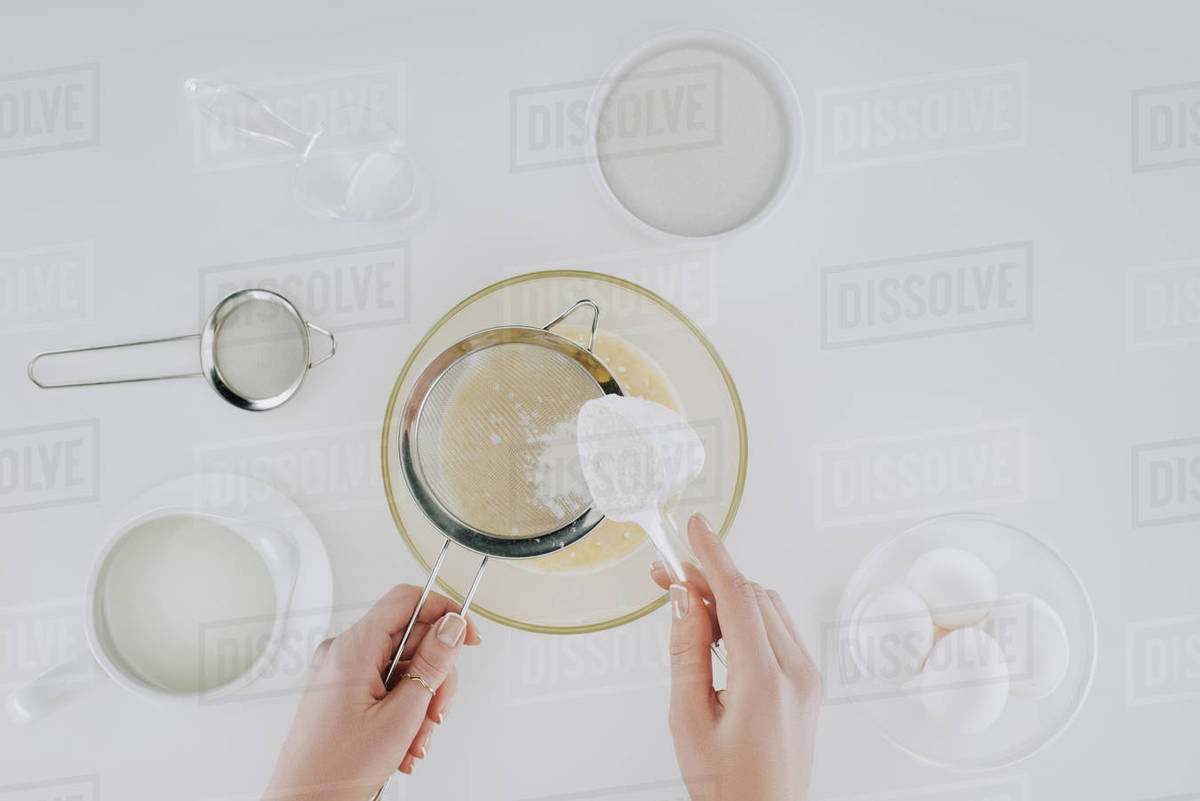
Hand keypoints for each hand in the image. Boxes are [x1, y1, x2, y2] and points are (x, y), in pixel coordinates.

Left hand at [264, 584, 481, 800]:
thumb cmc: (335, 770)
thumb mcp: (400, 716)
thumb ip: (432, 665)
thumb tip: (452, 626)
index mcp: (353, 648)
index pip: (407, 600)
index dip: (444, 612)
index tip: (469, 637)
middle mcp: (343, 653)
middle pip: (410, 640)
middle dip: (432, 679)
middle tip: (435, 713)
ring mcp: (341, 674)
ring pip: (403, 669)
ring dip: (420, 704)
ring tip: (415, 741)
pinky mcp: (342, 693)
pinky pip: (386, 687)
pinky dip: (402, 713)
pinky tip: (403, 744)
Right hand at [650, 514, 819, 800]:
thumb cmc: (727, 787)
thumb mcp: (688, 719)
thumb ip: (686, 651)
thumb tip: (684, 599)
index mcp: (766, 683)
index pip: (739, 597)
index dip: (713, 556)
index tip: (695, 527)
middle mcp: (797, 674)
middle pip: (754, 597)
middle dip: (711, 578)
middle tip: (667, 576)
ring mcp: (808, 678)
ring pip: (767, 608)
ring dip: (728, 597)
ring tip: (686, 605)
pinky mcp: (808, 684)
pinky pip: (778, 630)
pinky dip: (746, 617)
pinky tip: (716, 628)